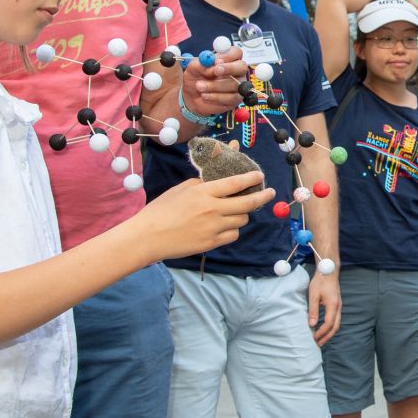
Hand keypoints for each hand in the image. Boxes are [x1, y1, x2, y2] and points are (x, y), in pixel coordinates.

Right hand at [141, 173, 273, 260]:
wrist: (148, 237)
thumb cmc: (161, 210)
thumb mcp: (182, 189)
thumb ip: (204, 181)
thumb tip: (222, 174)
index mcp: (203, 192)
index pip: (235, 183)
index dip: (251, 179)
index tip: (260, 176)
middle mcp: (212, 209)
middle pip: (247, 203)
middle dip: (262, 197)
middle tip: (269, 193)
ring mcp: (213, 228)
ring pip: (242, 220)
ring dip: (242, 213)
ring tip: (235, 210)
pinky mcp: (211, 243)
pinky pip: (233, 235)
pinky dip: (233, 229)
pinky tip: (225, 225)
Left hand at [182, 44, 249, 117]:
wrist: (191, 96)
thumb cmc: (195, 77)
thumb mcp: (193, 67)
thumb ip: (203, 63)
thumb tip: (214, 62)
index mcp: (227, 59)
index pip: (236, 52)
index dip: (228, 55)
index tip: (217, 60)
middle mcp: (236, 71)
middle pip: (242, 67)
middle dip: (229, 68)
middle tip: (216, 71)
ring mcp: (238, 86)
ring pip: (235, 84)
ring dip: (215, 85)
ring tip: (199, 86)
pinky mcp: (236, 99)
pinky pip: (231, 98)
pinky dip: (216, 97)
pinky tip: (205, 95)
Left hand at [308, 271, 341, 344]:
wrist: (328, 271)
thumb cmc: (320, 282)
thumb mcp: (313, 295)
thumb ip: (313, 310)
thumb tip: (312, 325)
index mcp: (333, 305)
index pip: (329, 324)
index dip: (322, 333)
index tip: (314, 338)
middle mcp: (338, 307)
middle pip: (335, 327)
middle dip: (327, 337)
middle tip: (318, 344)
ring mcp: (339, 306)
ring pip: (337, 324)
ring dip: (329, 333)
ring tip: (321, 339)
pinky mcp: (337, 304)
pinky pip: (336, 319)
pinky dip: (331, 327)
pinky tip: (324, 328)